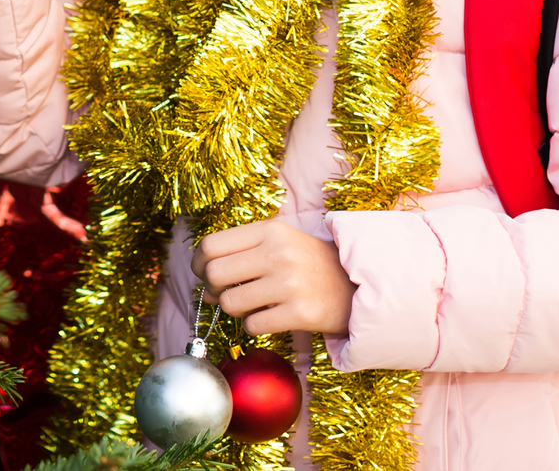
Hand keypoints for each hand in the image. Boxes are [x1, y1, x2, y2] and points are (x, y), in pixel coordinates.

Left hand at [192, 220, 354, 336]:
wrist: (359, 286)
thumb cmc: (310, 264)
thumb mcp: (280, 242)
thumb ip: (242, 252)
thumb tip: (203, 282)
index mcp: (270, 231)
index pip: (212, 245)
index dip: (199, 263)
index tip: (203, 273)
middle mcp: (278, 253)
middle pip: (214, 273)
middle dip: (211, 288)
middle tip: (222, 294)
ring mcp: (289, 284)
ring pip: (230, 303)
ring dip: (234, 310)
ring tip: (250, 307)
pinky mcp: (300, 313)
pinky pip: (253, 326)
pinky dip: (254, 326)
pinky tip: (269, 318)